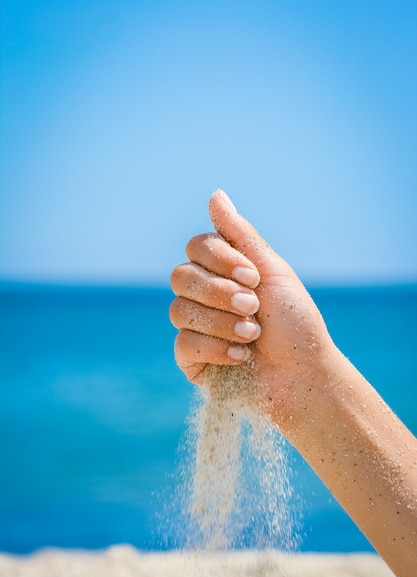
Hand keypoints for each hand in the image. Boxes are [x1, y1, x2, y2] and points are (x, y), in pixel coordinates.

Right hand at [170, 190, 335, 427]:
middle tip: (253, 306)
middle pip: (180, 276)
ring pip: (178, 310)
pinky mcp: (191, 360)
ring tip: (253, 336)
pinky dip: (215, 348)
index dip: (220, 260)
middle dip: (219, 292)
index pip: (196, 248)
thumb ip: (241, 235)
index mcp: (224, 272)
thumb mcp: (272, 272)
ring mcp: (196, 328)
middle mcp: (205, 296)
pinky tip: (241, 357)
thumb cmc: (295, 324)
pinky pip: (182, 344)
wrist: (305, 376)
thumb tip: (215, 194)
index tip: (254, 277)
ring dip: (221, 322)